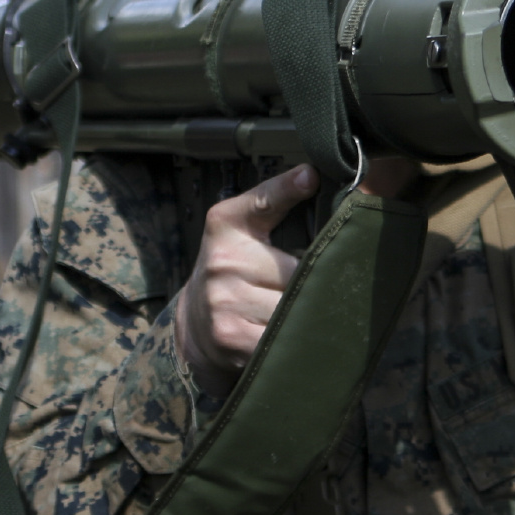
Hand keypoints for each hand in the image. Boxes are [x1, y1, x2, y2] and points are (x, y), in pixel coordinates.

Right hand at [172, 164, 318, 393]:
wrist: (197, 320)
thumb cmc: (236, 267)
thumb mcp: (247, 228)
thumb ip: (280, 203)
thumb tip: (318, 177)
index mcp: (227, 223)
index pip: (264, 201)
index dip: (288, 188)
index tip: (310, 176)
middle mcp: (222, 260)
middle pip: (300, 270)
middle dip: (314, 280)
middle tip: (316, 283)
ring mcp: (224, 300)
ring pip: (296, 305)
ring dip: (306, 312)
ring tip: (297, 310)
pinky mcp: (232, 336)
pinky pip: (285, 336)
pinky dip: (295, 337)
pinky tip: (287, 334)